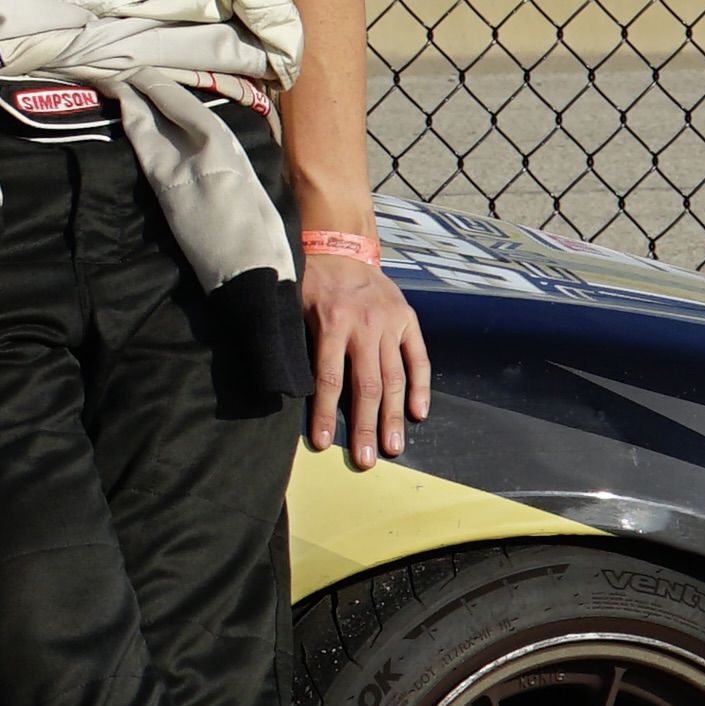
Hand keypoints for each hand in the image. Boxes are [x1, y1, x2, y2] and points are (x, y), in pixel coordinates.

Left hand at [303, 243, 430, 468]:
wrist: (341, 245)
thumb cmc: (309, 281)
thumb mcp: (292, 306)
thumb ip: (295, 342)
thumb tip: (284, 387)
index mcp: (332, 323)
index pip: (327, 379)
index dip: (324, 413)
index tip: (321, 442)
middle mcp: (364, 326)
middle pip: (367, 387)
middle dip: (365, 426)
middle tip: (365, 460)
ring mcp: (390, 323)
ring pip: (394, 378)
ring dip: (394, 416)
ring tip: (392, 447)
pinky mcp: (408, 319)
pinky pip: (418, 358)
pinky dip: (420, 387)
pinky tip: (418, 414)